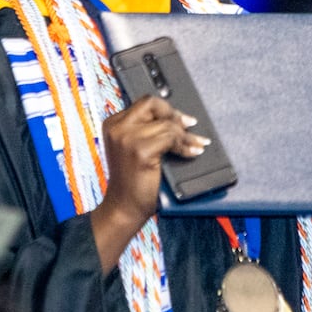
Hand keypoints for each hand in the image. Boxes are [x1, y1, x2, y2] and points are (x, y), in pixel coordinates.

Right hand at [90, 95, 208, 271]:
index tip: (182, 120)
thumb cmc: (131, 181)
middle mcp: (118, 128)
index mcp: (113, 124)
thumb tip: (176, 118)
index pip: (144, 103)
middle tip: (190, 127)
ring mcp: (127, 138)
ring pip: (167, 124)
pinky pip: (171, 138)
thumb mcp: (132, 148)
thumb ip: (145, 131)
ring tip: (197, 144)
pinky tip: (192, 152)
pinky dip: (185, 146)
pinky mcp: (141, 151)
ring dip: (187, 136)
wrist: (124, 207)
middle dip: (175, 114)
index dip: (166, 109)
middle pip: (153, 104)